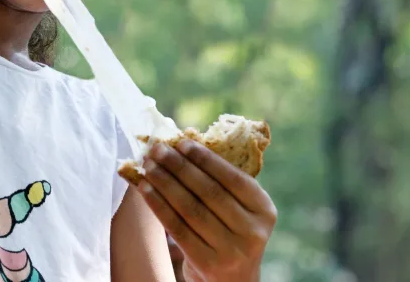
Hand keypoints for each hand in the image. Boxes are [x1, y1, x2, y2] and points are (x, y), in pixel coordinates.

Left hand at [125, 140, 277, 281]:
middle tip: (157, 149)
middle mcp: (252, 232)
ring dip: (164, 183)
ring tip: (147, 166)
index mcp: (264, 210)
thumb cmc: (229, 232)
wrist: (233, 281)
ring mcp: (231, 251)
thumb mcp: (237, 210)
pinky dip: (158, 205)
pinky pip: (177, 227)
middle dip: (179, 166)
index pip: (232, 178)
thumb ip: (219, 182)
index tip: (181, 142)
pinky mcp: (208, 264)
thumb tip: (179, 145)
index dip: (205, 159)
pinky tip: (144, 189)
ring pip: (190, 208)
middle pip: (208, 192)